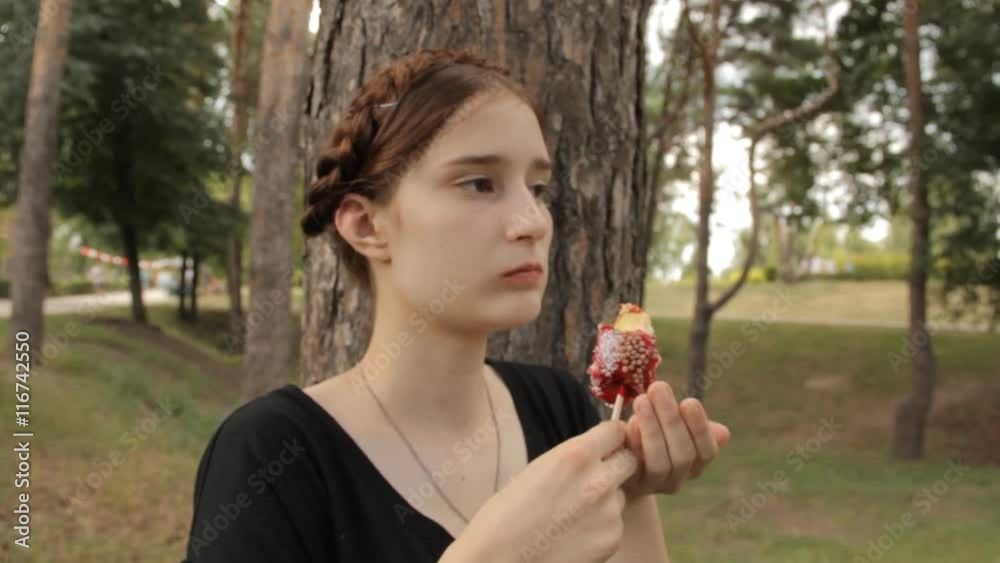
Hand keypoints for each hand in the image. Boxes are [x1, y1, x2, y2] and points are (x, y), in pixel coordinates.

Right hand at [443, 421, 638, 562]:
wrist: (501, 555)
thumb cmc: (508, 512)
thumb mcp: (540, 468)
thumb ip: (574, 458)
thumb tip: (595, 454)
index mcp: (576, 455)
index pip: (616, 431)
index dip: (612, 438)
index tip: (608, 444)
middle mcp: (599, 480)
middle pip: (630, 460)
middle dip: (618, 464)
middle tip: (597, 477)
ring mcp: (609, 511)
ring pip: (620, 495)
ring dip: (606, 500)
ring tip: (573, 515)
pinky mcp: (613, 538)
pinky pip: (614, 524)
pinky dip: (600, 527)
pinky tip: (575, 535)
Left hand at [621, 381, 730, 498]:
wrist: (619, 461)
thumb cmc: (653, 434)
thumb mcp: (673, 426)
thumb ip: (692, 425)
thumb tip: (723, 433)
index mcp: (695, 465)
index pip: (707, 452)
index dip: (700, 428)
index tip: (689, 401)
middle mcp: (677, 480)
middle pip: (682, 456)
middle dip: (671, 420)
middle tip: (658, 388)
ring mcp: (653, 485)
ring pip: (659, 463)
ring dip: (651, 428)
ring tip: (642, 399)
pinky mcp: (630, 485)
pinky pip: (633, 466)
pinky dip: (633, 443)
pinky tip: (629, 422)